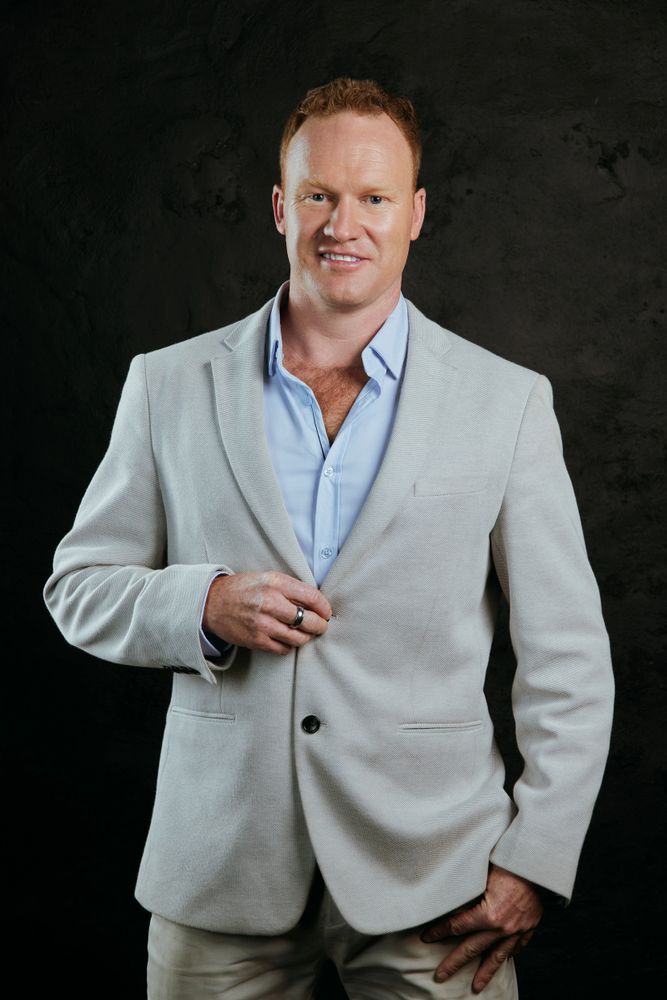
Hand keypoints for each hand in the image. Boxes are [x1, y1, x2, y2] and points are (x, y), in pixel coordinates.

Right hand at [203, 571, 331, 654]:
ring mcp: (263, 624)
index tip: (326, 612)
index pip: (313, 597)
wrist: (213, 603)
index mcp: (276, 583)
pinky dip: (289, 645)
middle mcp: (270, 603)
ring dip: (306, 637)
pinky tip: (287, 638)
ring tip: (304, 633)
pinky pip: (284, 649)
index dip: (325, 607)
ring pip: (299, 638)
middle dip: (320, 625)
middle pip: (309, 621)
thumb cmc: (243, 589)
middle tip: (321, 626)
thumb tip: (317, 603)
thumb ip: (291, 588)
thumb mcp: (268, 578)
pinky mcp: (257, 640)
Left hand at [420, 865, 542, 992]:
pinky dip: (509, 955)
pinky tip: (501, 960)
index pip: (456, 926)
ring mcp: (517, 931)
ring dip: (484, 972)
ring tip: (476, 987)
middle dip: (454, 963)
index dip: (439, 931)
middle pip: (472, 949)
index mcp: (488, 915)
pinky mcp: (529, 928)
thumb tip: (446, 894)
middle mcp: (501, 928)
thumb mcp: (481, 874)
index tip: (426, 937)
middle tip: (440, 976)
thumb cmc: (507, 862)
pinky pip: (517, 947)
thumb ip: (466, 889)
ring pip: (497, 956)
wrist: (537, 865)